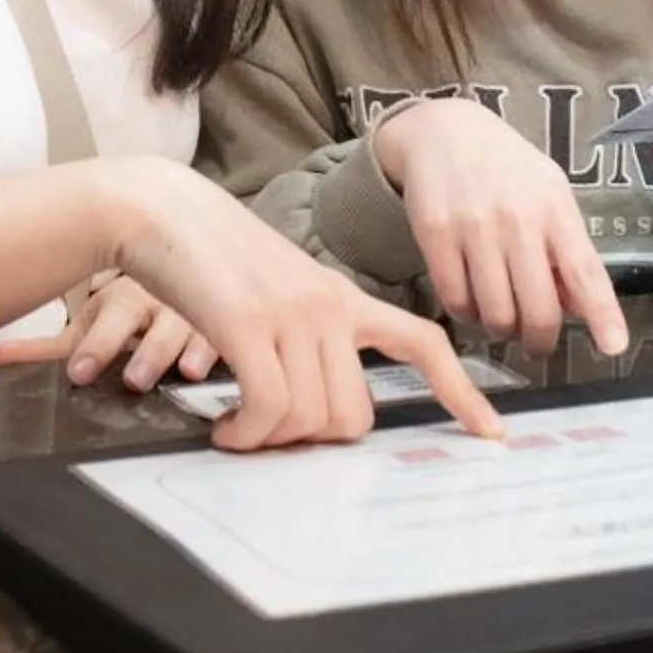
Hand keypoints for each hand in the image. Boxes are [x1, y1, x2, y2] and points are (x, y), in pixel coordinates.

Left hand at [0, 270, 219, 391]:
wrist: (184, 249)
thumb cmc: (132, 303)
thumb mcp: (89, 322)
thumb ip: (46, 347)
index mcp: (125, 299)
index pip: (111, 316)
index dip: (96, 347)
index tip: (80, 374)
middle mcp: (165, 302)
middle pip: (156, 323)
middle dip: (146, 352)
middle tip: (134, 379)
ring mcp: (206, 308)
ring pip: (200, 326)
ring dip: (192, 349)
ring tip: (184, 372)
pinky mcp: (239, 319)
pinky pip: (236, 333)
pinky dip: (228, 347)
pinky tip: (227, 359)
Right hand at [90, 159, 509, 452]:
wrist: (161, 211)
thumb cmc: (209, 259)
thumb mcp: (277, 291)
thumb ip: (305, 337)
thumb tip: (308, 409)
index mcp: (343, 296)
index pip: (423, 340)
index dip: (462, 392)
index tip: (491, 433)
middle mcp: (328, 305)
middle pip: (354, 414)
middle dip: (312, 441)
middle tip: (271, 435)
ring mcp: (292, 313)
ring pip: (312, 418)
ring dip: (271, 441)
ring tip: (239, 429)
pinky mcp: (248, 323)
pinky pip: (270, 409)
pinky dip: (247, 434)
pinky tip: (226, 430)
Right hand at [375, 98, 627, 356]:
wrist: (444, 131)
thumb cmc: (507, 168)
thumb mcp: (550, 193)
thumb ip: (566, 247)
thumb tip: (579, 308)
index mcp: (555, 209)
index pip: (586, 272)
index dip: (603, 314)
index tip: (614, 346)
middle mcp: (518, 220)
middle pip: (538, 309)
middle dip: (540, 341)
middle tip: (536, 343)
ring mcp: (474, 229)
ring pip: (496, 314)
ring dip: (501, 330)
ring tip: (500, 318)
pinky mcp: (435, 236)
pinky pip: (456, 301)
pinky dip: (467, 315)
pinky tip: (471, 303)